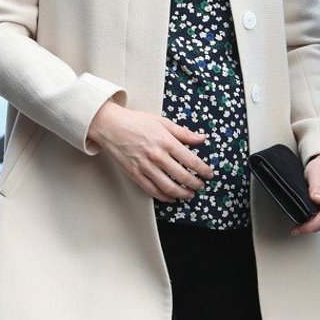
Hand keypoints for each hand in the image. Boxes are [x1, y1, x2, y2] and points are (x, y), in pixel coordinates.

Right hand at [88, 100, 213, 200]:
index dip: (203, 170)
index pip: (191, 160)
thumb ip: (183, 133)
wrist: (110, 126)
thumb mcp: (162, 122)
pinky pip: (152, 190)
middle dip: (195, 184)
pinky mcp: (135, 174)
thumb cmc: (135, 122)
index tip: (209, 174)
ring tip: (189, 194)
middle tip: (200, 186)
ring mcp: (145, 166)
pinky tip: (171, 198)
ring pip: (168, 187)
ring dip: (182, 194)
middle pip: (182, 176)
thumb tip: (201, 138)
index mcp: (166, 141)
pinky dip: (164, 197)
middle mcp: (157, 155)